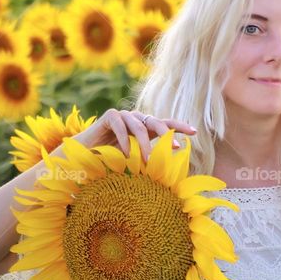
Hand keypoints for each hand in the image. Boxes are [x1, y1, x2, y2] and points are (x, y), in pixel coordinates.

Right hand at [74, 108, 196, 161]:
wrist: (86, 154)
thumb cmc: (111, 158)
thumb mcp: (135, 157)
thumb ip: (149, 155)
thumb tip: (169, 164)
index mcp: (145, 126)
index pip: (166, 124)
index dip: (180, 127)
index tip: (194, 132)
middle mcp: (137, 118)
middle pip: (156, 122)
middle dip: (167, 134)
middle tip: (176, 147)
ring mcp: (124, 115)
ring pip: (139, 127)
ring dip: (145, 145)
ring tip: (148, 161)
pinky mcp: (110, 116)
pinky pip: (121, 127)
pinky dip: (125, 141)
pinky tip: (128, 155)